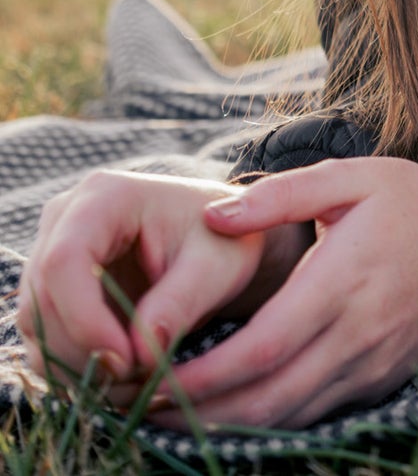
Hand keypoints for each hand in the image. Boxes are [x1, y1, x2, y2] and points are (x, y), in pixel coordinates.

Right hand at [15, 169, 305, 393]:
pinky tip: (123, 376)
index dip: (84, 320)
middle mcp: (66, 219)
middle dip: (84, 351)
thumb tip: (139, 358)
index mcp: (105, 196)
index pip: (64, 261)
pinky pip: (44, 339)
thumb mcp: (217, 266)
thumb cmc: (226, 240)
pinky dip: (76, 369)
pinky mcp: (55, 289)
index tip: (126, 362)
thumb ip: (180, 303)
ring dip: (78, 367)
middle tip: (140, 377)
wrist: (221, 240)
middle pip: (42, 299)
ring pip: (36, 326)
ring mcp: (53, 252)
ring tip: (138, 377)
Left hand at [147, 157, 417, 429]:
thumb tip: (214, 216)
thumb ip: (279, 195)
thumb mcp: (348, 176)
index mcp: (342, 281)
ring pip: (292, 418)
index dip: (206, 373)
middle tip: (147, 411)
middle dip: (203, 414)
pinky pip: (319, 414)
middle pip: (270, 399)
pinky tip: (238, 413)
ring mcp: (372, 365)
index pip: (264, 346)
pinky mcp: (382, 381)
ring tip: (178, 419)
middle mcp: (356, 334)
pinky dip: (273, 423)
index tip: (156, 376)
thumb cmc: (408, 200)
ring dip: (232, 428)